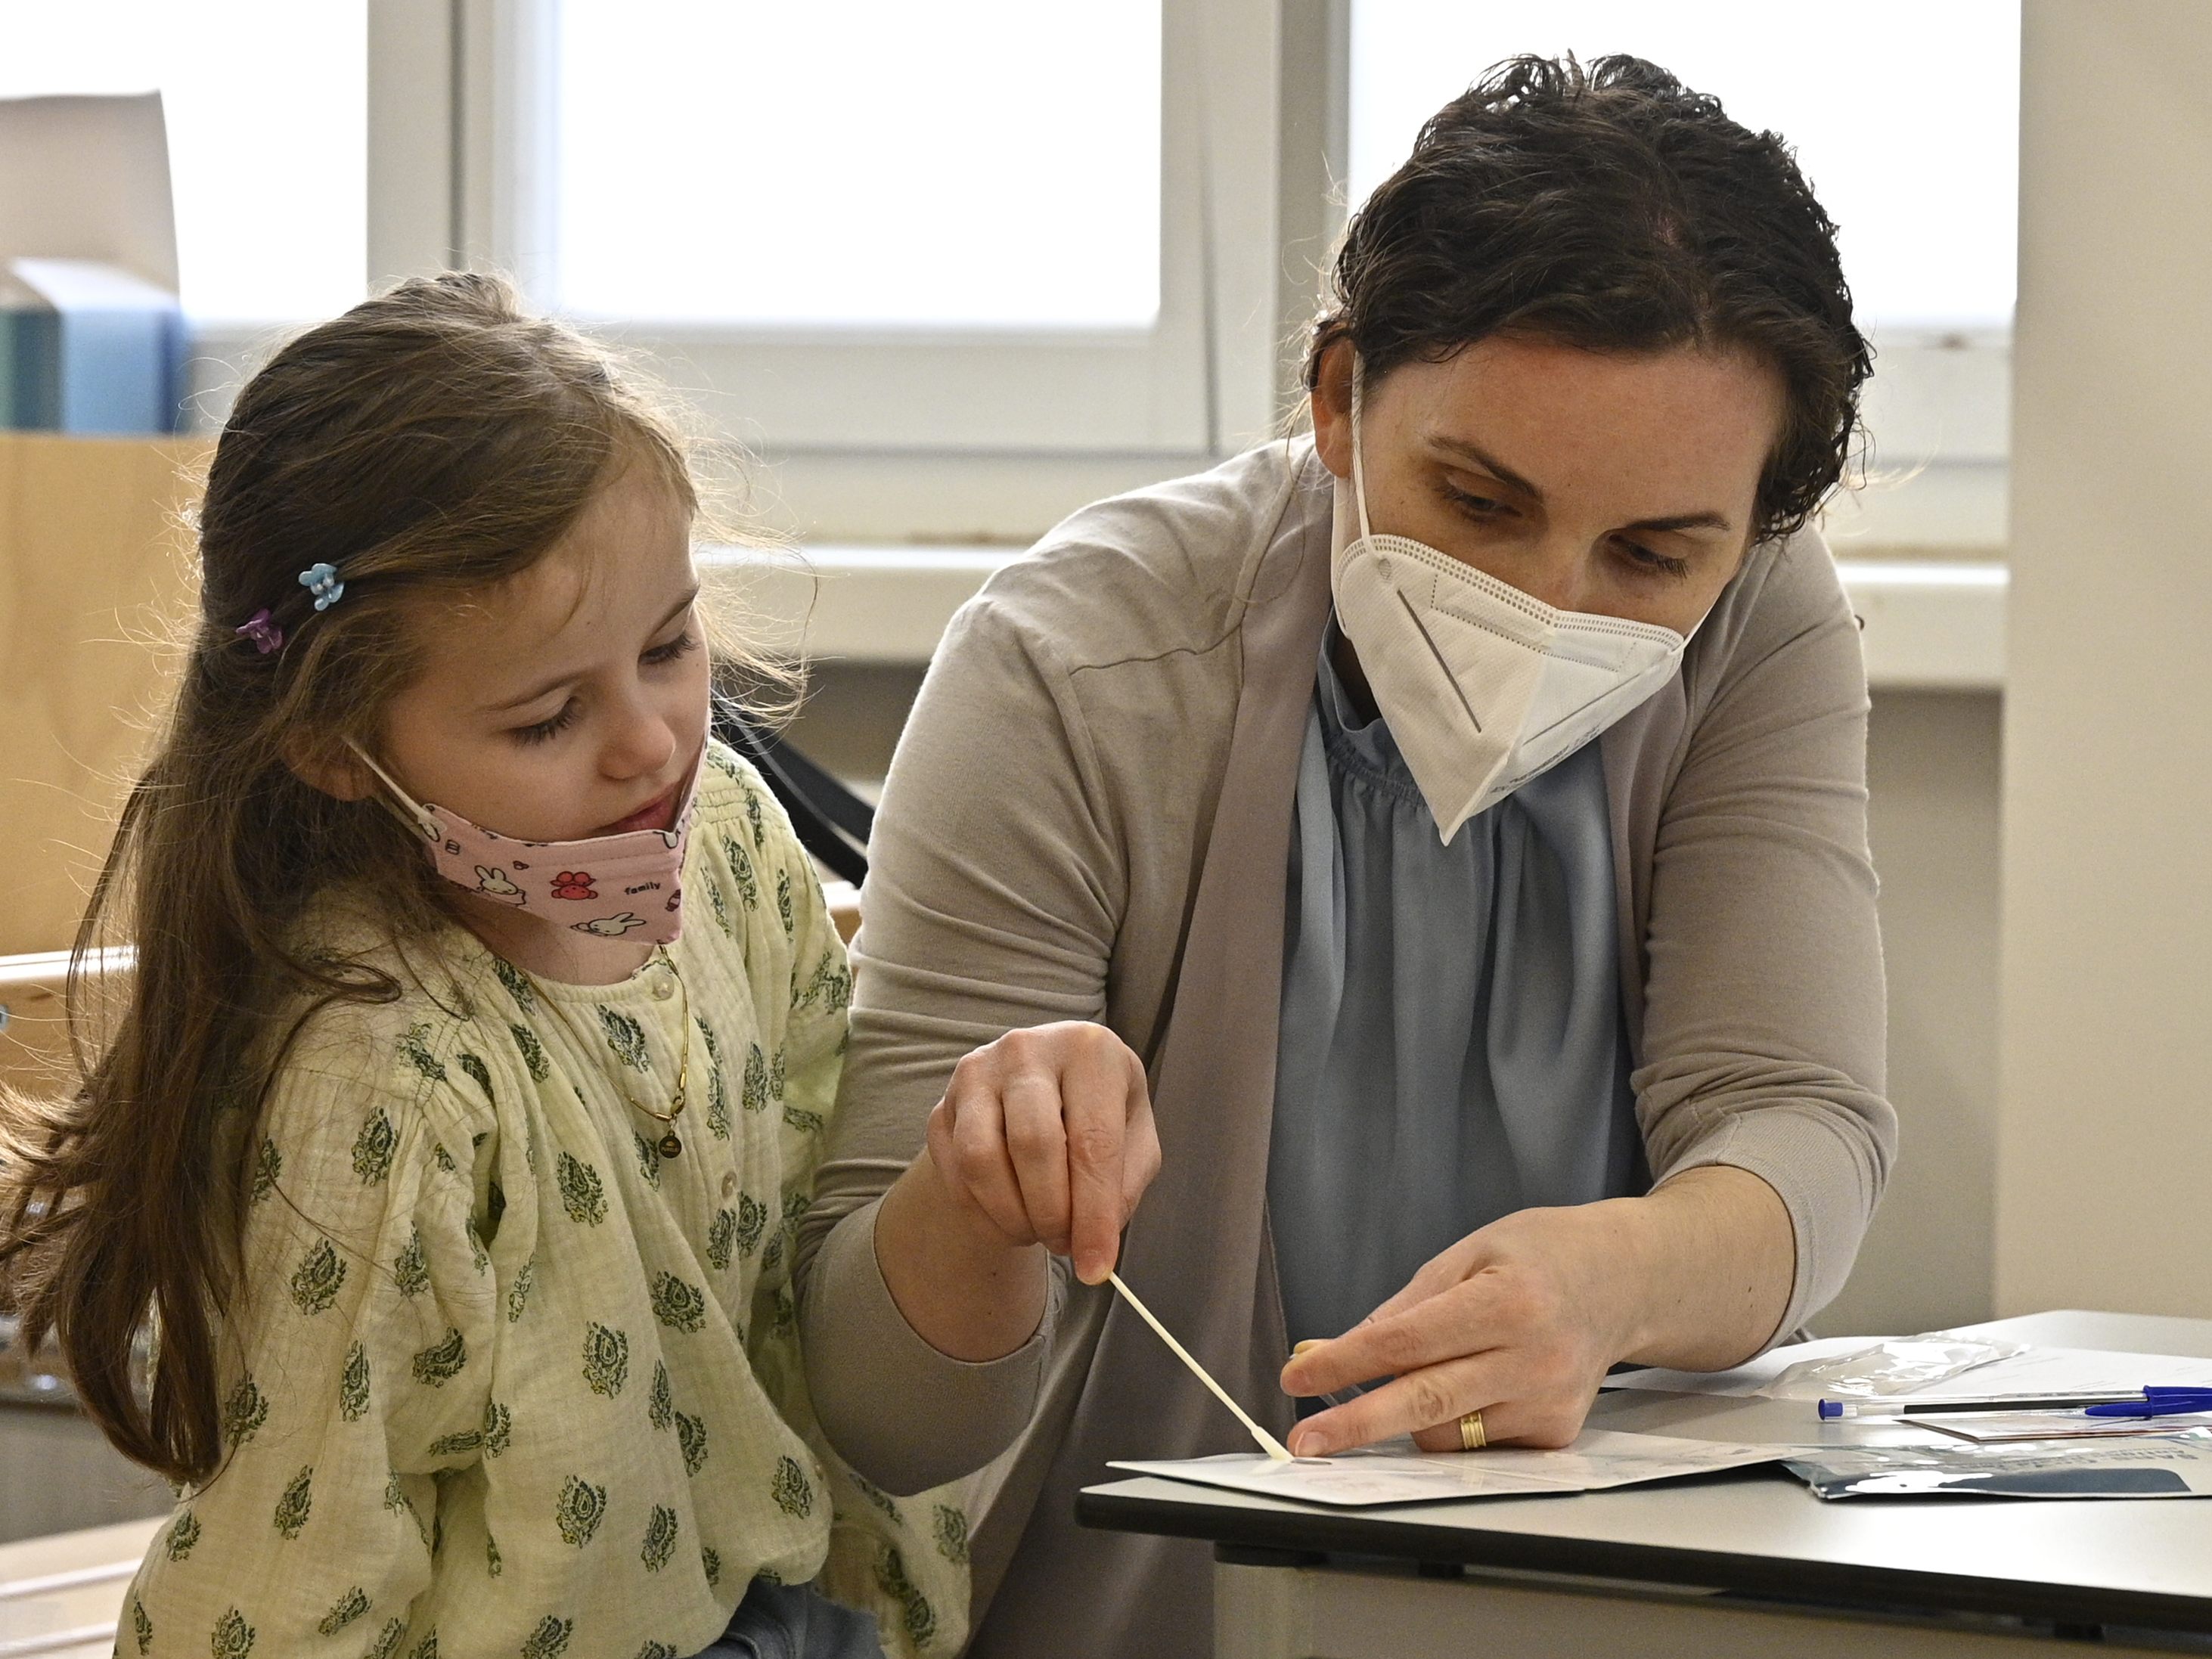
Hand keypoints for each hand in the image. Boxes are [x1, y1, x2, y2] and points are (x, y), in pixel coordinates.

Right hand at [923, 1021, 1159, 1284]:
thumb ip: (1124, 1185)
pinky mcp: (941, 1107)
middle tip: (1065, 1244)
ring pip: (981, 1160)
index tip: (1096, 1267)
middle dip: (1051, 1214)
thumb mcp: (1133, 1136)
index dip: (1094, 1213)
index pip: (1092, 1141)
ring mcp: (976, 1075)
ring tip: (1039, 1230)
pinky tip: (1010, 1218)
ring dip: (1012, 1216)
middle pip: (1033, 1145)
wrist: (1044, 1083)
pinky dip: (982, 1215)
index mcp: (1088, 1050)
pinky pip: (954, 1175)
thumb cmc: (1097, 1110)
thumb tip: (1096, 1244)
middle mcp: (1027, 1050)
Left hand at [1276, 1200, 1649, 1456]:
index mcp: (1508, 1302)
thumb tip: (1333, 1350)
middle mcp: (1534, 1359)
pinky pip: (1476, 1444)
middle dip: (1357, 1424)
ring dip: (1409, 1415)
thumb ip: (1403, 1308)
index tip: (1297, 1376)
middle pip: (1426, 1402)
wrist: (1624, 1280)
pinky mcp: (1556, 1433)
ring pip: (1446, 1433)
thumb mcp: (1468, 1254)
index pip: (1408, 1341)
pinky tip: (1477, 1382)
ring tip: (1431, 1368)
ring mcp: (1548, 1403)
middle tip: (1305, 1439)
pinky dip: (1453, 1421)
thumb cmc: (1538, 1256)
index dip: (1345, 1362)